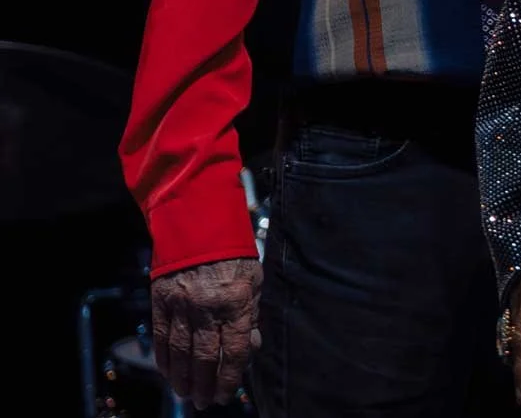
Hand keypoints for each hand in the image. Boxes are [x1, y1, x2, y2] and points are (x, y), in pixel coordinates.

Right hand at [151, 255, 260, 407]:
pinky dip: (164, 360)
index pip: (233, 350)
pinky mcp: (161, 301)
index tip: (226, 394)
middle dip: (204, 384)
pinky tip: (168, 373)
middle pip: (204, 357)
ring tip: (186, 394)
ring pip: (180, 352)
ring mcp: (181, 305)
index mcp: (235, 300)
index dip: (230, 377)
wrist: (198, 226)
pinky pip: (162, 338)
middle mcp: (207, 306)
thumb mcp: (254, 280)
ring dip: (182, 378)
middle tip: (204, 402)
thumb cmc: (233, 254)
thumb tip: (251, 347)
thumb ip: (251, 314)